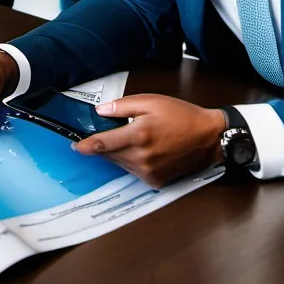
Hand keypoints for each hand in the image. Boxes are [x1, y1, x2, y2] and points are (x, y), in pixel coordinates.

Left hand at [72, 94, 225, 188]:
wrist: (209, 137)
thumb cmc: (181, 116)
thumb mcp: (150, 102)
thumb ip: (122, 107)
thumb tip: (100, 112)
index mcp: (138, 136)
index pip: (102, 144)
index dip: (85, 146)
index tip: (75, 146)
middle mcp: (142, 158)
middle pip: (109, 155)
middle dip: (102, 146)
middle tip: (105, 134)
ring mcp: (149, 172)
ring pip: (120, 164)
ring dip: (117, 153)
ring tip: (129, 139)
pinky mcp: (156, 181)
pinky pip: (133, 171)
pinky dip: (130, 161)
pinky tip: (140, 150)